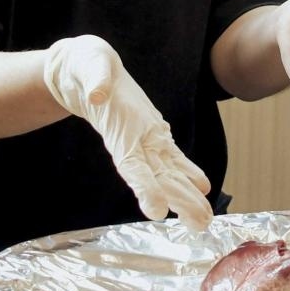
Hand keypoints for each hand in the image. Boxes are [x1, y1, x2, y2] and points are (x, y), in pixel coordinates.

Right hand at [42, 35, 213, 227]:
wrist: (84, 69)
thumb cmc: (85, 67)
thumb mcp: (89, 66)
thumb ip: (94, 81)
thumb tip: (98, 95)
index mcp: (117, 133)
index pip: (132, 166)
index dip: (145, 188)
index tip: (157, 211)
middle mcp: (132, 143)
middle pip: (158, 178)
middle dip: (179, 201)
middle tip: (200, 225)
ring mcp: (143, 139)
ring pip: (168, 173)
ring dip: (187, 195)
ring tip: (205, 218)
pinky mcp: (152, 131)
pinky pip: (172, 156)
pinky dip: (187, 171)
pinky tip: (203, 187)